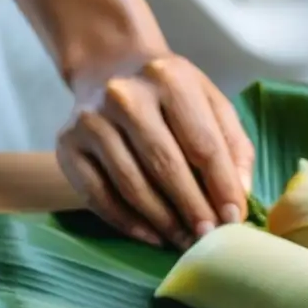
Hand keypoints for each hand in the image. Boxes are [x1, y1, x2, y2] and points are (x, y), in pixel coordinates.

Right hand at [56, 54, 254, 248]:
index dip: (222, 186)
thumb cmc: (172, 95)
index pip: (203, 143)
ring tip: (186, 241)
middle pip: (166, 165)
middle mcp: (126, 96)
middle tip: (210, 237)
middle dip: (193, 208)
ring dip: (163, 220)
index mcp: (171, 80)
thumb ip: (233, 146)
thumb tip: (240, 194)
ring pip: (131, 184)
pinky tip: (152, 236)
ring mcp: (91, 120)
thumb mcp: (211, 104)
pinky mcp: (67, 144)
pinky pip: (98, 194)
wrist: (110, 67)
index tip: (234, 218)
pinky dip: (127, 221)